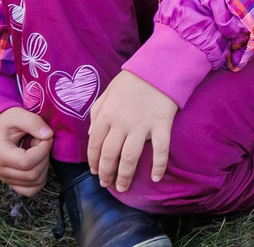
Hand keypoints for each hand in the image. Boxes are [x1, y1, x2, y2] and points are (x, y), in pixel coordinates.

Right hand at [0, 105, 54, 196]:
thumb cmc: (6, 121)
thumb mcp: (18, 114)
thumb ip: (34, 123)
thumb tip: (49, 136)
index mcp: (0, 154)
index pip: (27, 162)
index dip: (42, 149)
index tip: (45, 136)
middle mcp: (1, 170)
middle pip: (32, 174)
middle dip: (45, 156)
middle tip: (42, 142)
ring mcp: (7, 178)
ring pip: (35, 183)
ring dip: (44, 166)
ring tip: (38, 151)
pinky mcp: (13, 182)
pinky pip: (31, 190)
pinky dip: (40, 179)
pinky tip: (38, 162)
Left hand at [86, 68, 176, 194]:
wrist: (160, 66)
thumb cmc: (132, 79)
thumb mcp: (108, 92)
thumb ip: (97, 113)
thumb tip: (91, 136)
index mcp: (106, 114)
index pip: (95, 144)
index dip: (93, 161)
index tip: (95, 172)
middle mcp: (121, 122)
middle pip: (110, 155)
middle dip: (106, 174)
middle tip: (106, 184)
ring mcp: (142, 125)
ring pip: (130, 157)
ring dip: (125, 176)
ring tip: (123, 187)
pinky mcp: (162, 124)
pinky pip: (161, 149)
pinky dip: (158, 166)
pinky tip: (155, 178)